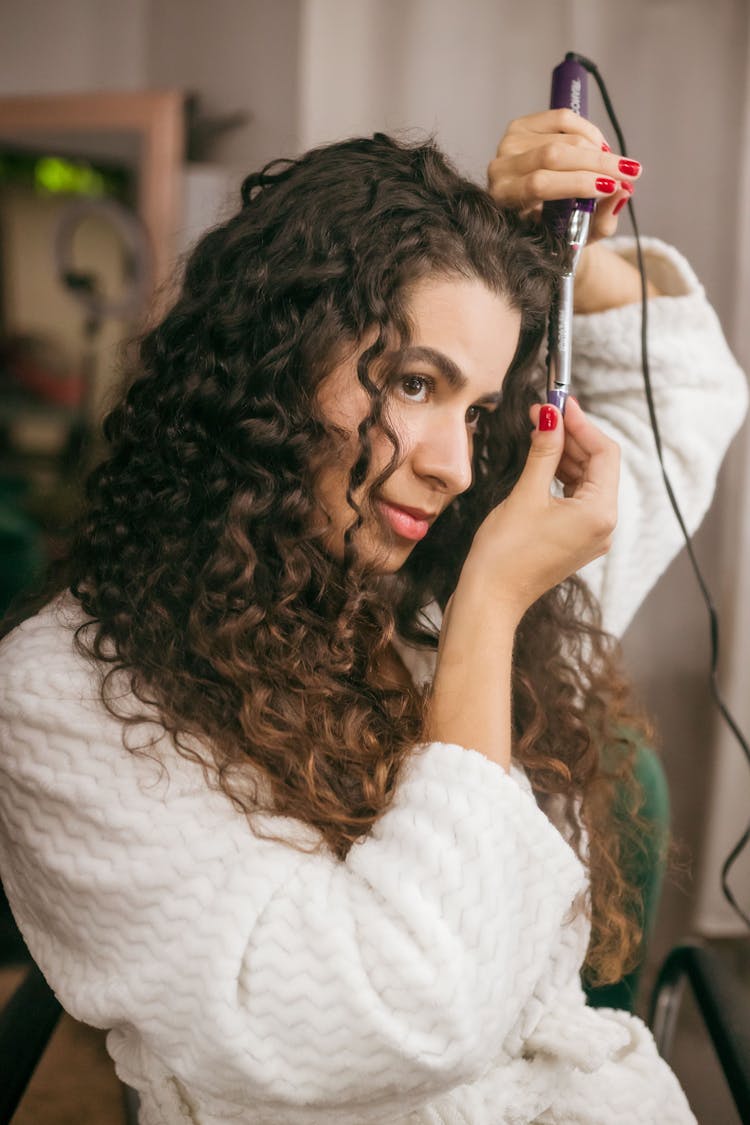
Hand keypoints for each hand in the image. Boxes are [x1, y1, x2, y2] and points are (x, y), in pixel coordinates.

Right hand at [460, 397, 619, 619]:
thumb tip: (551, 416)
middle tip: (543, 412)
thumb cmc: (505, 554)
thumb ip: (544, 452)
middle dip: (573, 436)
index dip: (582, 423)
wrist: (490, 599)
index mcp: (600, 513)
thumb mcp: (526, 494)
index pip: (604, 452)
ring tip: (539, 432)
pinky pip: (577, 498)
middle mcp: (604, 525)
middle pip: (599, 465)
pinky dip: (562, 477)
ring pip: (588, 481)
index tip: (559, 402)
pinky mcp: (575, 540)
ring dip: (566, 455)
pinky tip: (542, 461)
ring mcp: (591, 535)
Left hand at [487, 109, 641, 242]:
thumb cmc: (550, 231)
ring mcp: (509, 144)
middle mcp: (500, 169)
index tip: (614, 187)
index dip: (579, 182)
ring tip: (617, 166)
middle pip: (554, 155)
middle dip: (598, 163)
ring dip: (598, 150)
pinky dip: (589, 132)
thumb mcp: (574, 236)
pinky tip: (601, 148)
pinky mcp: (520, 126)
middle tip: (630, 173)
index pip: (541, 183)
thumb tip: (623, 193)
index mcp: (505, 201)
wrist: (528, 216)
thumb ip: (598, 221)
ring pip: (563, 137)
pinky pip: (563, 119)